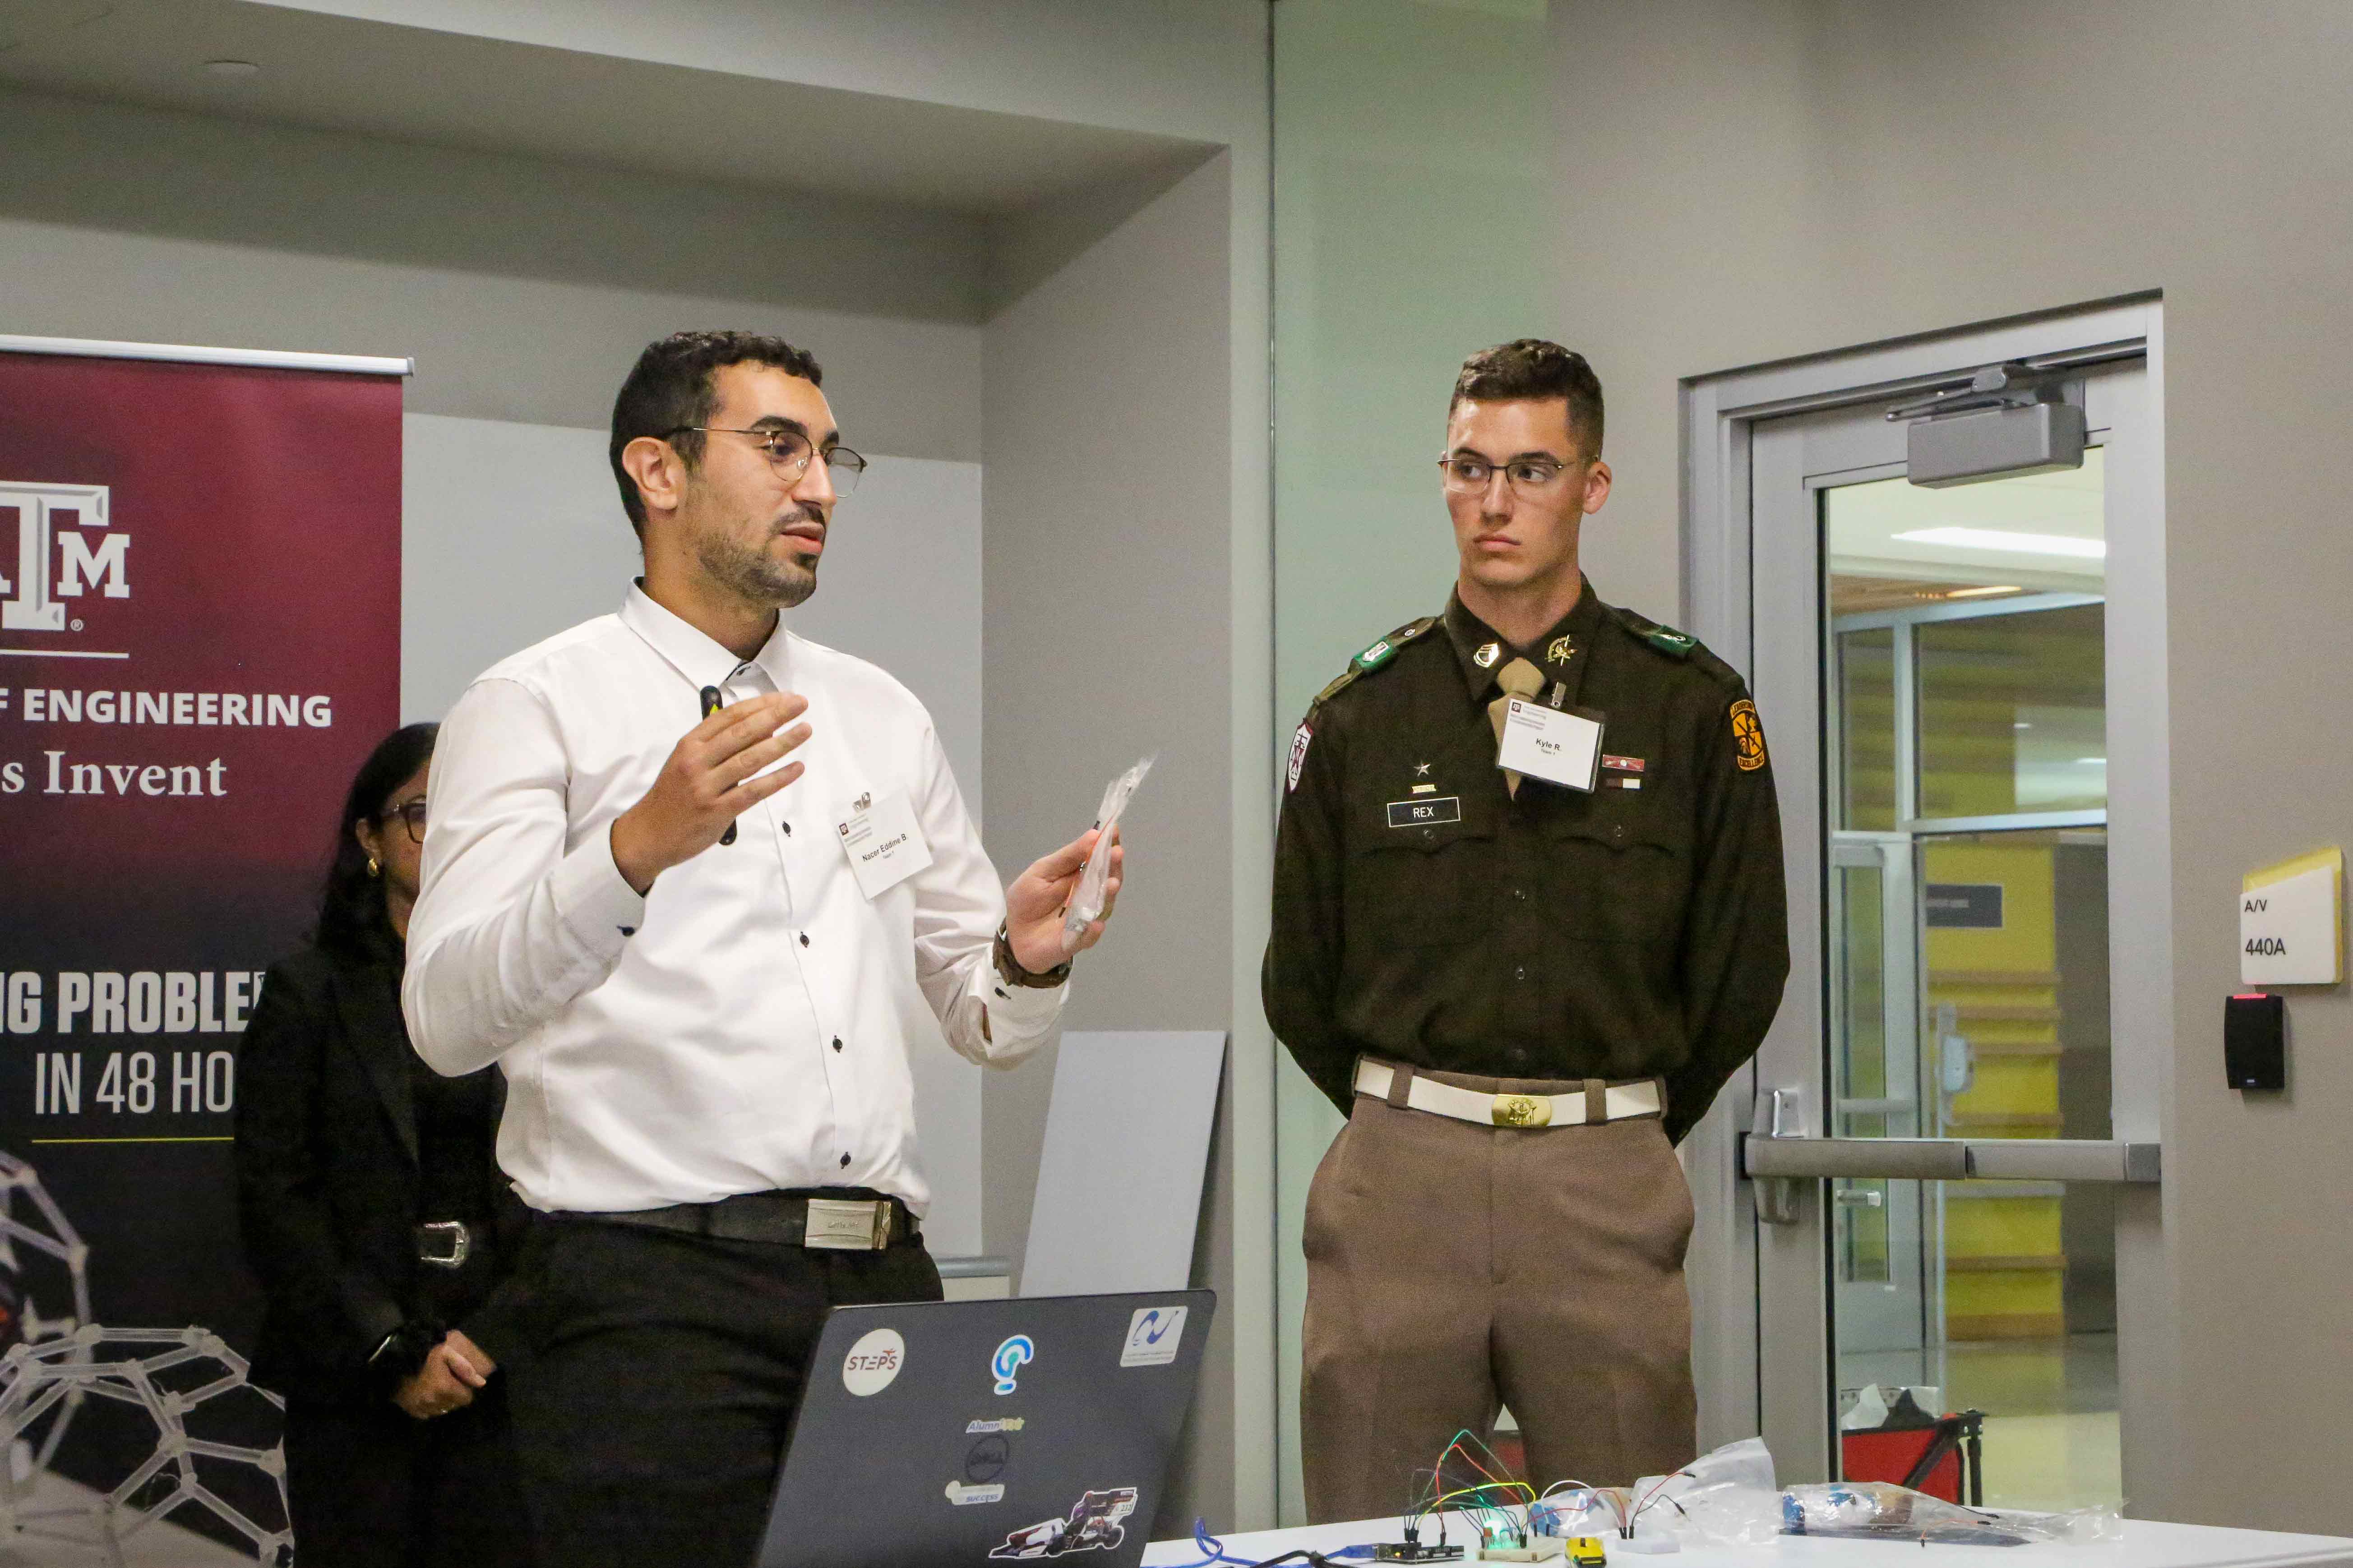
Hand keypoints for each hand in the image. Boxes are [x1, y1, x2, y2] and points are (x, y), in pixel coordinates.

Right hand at [392, 1332, 489, 1420]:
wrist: (395, 1360)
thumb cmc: (424, 1354)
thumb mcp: (447, 1353)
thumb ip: (465, 1368)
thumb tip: (481, 1383)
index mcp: (445, 1388)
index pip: (466, 1399)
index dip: (465, 1390)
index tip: (459, 1382)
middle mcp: (434, 1401)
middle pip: (454, 1405)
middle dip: (454, 1396)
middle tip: (448, 1383)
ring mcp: (422, 1407)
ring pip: (442, 1411)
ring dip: (443, 1402)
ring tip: (437, 1389)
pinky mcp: (412, 1410)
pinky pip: (427, 1414)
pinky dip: (430, 1407)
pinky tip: (427, 1395)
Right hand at [610, 691, 809, 893]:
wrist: (648, 834)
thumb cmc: (672, 796)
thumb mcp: (686, 762)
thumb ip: (717, 746)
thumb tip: (761, 728)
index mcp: (689, 744)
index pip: (729, 716)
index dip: (760, 704)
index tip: (784, 697)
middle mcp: (697, 761)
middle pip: (743, 732)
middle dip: (775, 715)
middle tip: (801, 705)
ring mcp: (706, 786)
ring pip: (751, 759)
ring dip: (782, 742)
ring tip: (805, 730)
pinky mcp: (717, 811)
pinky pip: (754, 791)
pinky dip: (777, 779)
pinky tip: (796, 768)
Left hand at [1005, 827, 1122, 972]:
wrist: (1016, 936)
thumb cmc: (1029, 901)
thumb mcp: (1042, 872)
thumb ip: (1066, 857)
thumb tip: (1093, 834)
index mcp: (1081, 875)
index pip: (1099, 857)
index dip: (1108, 843)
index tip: (1114, 829)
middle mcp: (1091, 894)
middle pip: (1108, 878)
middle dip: (1113, 866)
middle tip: (1117, 853)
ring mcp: (1089, 917)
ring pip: (1103, 905)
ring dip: (1108, 895)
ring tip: (1111, 883)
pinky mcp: (1080, 939)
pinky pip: (1089, 935)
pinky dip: (1093, 930)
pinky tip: (1095, 924)